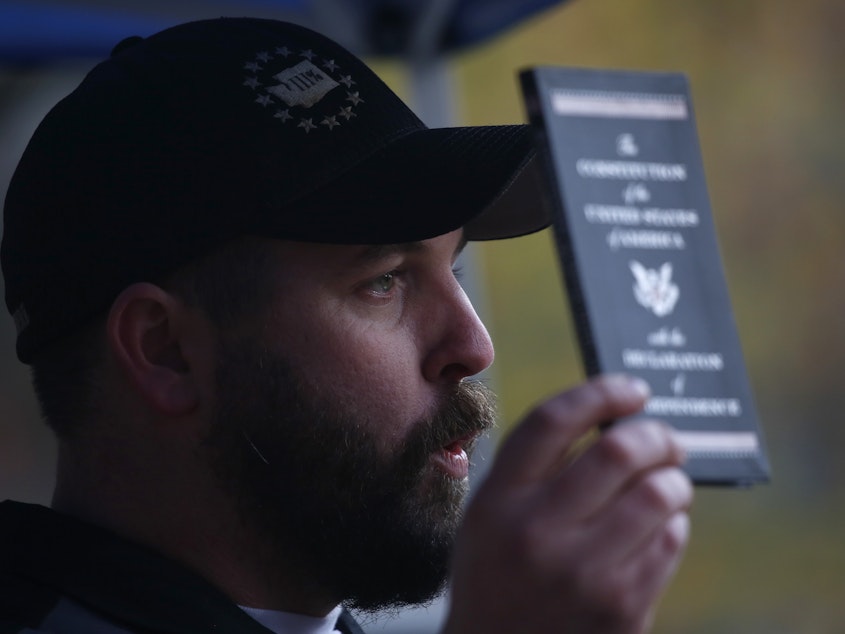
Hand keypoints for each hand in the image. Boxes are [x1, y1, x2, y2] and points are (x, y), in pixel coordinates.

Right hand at [443, 375, 691, 633]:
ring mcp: (582, 574)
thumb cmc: (497, 572)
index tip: (633, 389)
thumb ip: (533, 468)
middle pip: (617, 452)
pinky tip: (659, 526)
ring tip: (667, 481)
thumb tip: (610, 420)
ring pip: (657, 494)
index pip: (553, 421)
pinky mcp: (622, 609)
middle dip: (656, 435)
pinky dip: (673, 523)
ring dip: (673, 479)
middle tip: (666, 439)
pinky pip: (671, 541)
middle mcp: (536, 533)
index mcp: (497, 500)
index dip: (602, 393)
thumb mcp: (489, 514)